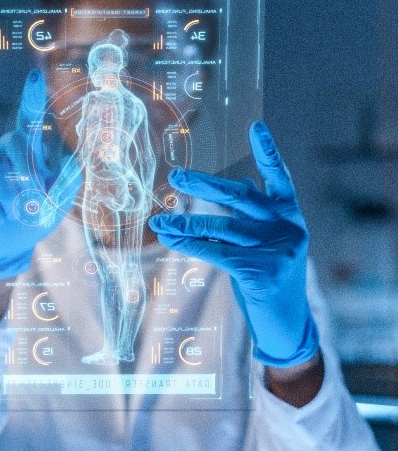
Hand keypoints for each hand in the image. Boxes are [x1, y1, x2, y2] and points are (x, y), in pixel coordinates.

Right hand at [0, 69, 80, 279]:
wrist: (5, 247)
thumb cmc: (33, 219)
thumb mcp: (58, 203)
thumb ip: (68, 181)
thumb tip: (72, 161)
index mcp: (26, 149)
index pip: (29, 118)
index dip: (31, 97)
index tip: (36, 77)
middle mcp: (1, 149)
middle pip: (14, 142)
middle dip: (28, 173)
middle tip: (35, 202)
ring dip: (11, 194)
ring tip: (15, 213)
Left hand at [148, 121, 318, 367]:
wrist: (288, 324)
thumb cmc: (270, 277)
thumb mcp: (267, 243)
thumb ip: (251, 217)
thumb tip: (234, 186)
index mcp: (291, 215)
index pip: (279, 177)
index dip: (268, 151)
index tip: (255, 126)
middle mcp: (288, 228)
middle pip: (241, 198)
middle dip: (205, 184)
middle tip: (175, 175)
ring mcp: (278, 251)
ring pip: (223, 228)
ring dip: (186, 223)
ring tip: (160, 221)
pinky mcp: (263, 273)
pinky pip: (218, 253)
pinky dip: (191, 245)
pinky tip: (171, 239)